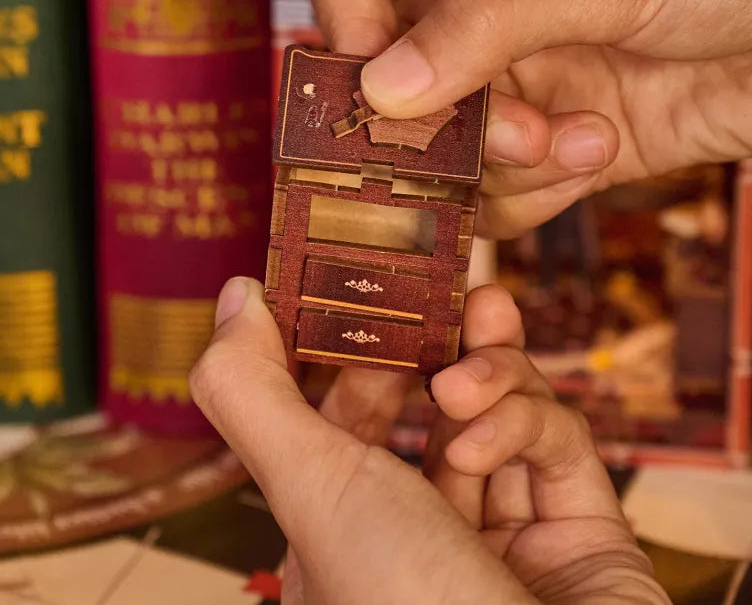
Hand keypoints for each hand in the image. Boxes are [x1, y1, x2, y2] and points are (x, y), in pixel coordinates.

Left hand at [190, 278, 669, 604]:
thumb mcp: (312, 490)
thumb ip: (255, 393)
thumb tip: (236, 296)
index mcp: (347, 529)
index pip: (343, 415)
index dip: (351, 348)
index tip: (361, 286)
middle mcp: (422, 530)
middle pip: (425, 403)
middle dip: (433, 338)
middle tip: (440, 289)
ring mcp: (505, 529)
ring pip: (497, 408)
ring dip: (486, 366)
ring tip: (471, 354)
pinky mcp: (582, 527)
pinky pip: (556, 443)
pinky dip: (525, 420)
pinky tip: (494, 437)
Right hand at [299, 0, 751, 238]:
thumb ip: (489, 23)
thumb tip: (381, 87)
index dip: (347, 28)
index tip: (385, 87)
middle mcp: (481, 3)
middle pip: (389, 78)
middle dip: (444, 121)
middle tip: (518, 129)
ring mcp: (512, 78)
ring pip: (438, 148)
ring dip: (503, 162)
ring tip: (586, 138)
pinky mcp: (547, 141)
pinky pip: (493, 190)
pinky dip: (537, 192)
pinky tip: (602, 152)